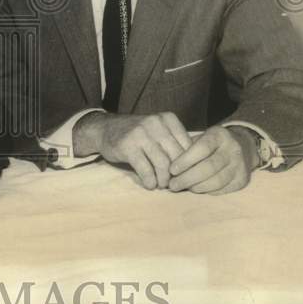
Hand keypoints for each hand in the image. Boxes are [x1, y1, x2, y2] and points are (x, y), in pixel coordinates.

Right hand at [77, 111, 191, 189]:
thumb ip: (175, 143)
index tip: (185, 176)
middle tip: (174, 184)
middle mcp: (156, 123)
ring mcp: (141, 133)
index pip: (188, 146)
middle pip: (177, 157)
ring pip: (163, 165)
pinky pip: (146, 170)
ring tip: (161, 185)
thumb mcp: (159, 131)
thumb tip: (198, 167)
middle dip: (177, 176)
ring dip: (164, 181)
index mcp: (168, 119)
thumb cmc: (137, 134)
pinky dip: (150, 181)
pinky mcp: (128, 146)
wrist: (105, 129)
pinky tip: (149, 184)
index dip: (189, 165)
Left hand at [168, 126, 257, 193]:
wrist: (242, 146)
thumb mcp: (201, 138)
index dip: (186, 160)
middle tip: (172, 185)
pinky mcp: (243, 180)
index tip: (171, 170)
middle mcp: (233, 149)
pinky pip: (222, 189)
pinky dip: (207, 191)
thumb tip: (167, 166)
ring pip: (216, 181)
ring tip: (183, 187)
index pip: (202, 148)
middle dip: (188, 178)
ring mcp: (240, 165)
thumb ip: (187, 148)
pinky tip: (196, 189)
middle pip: (209, 167)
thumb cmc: (212, 143)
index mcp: (220, 135)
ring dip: (196, 187)